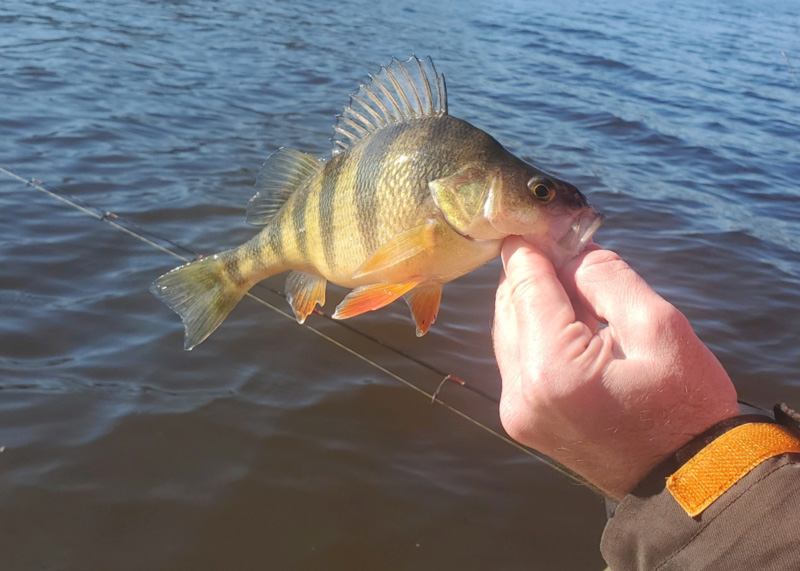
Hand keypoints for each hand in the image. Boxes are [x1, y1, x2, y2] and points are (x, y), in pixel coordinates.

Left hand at [493, 237, 739, 498]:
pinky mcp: (521, 418)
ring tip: (578, 292)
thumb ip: (605, 276)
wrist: (686, 477)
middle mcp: (521, 391)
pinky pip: (515, 357)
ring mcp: (516, 409)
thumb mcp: (658, 325)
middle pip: (507, 305)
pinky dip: (535, 332)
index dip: (530, 246)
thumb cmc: (685, 404)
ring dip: (534, 303)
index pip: (525, 284)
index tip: (537, 220)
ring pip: (507, 330)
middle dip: (534, 274)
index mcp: (553, 368)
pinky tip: (569, 326)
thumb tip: (570, 249)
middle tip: (567, 253)